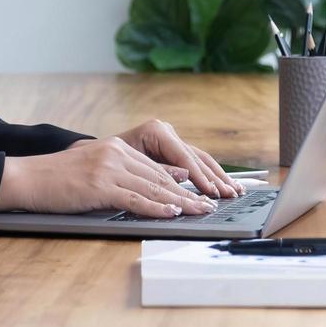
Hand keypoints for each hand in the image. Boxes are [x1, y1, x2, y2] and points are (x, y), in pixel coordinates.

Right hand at [0, 137, 218, 216]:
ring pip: (153, 187)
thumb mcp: (94, 169)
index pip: (157, 168)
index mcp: (116, 148)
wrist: (27, 178)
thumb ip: (126, 173)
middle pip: (160, 177)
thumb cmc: (58, 179)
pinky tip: (172, 214)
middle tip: (209, 205)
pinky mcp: (100, 185)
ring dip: (180, 202)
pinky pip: (135, 199)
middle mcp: (116, 153)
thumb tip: (160, 182)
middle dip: (188, 193)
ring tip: (200, 212)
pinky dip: (157, 208)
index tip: (200, 194)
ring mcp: (108, 168)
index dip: (181, 183)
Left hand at [114, 118, 244, 198]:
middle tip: (230, 195)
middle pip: (196, 158)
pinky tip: (224, 185)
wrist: (90, 156)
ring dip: (218, 177)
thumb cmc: (104, 162)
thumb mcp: (128, 166)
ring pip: (200, 159)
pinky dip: (210, 175)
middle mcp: (166, 132)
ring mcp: (171, 139)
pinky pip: (195, 162)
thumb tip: (184, 177)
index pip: (184, 157)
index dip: (199, 176)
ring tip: (235, 191)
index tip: (210, 192)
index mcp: (156, 131)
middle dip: (215, 178)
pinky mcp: (172, 149)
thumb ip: (158, 171)